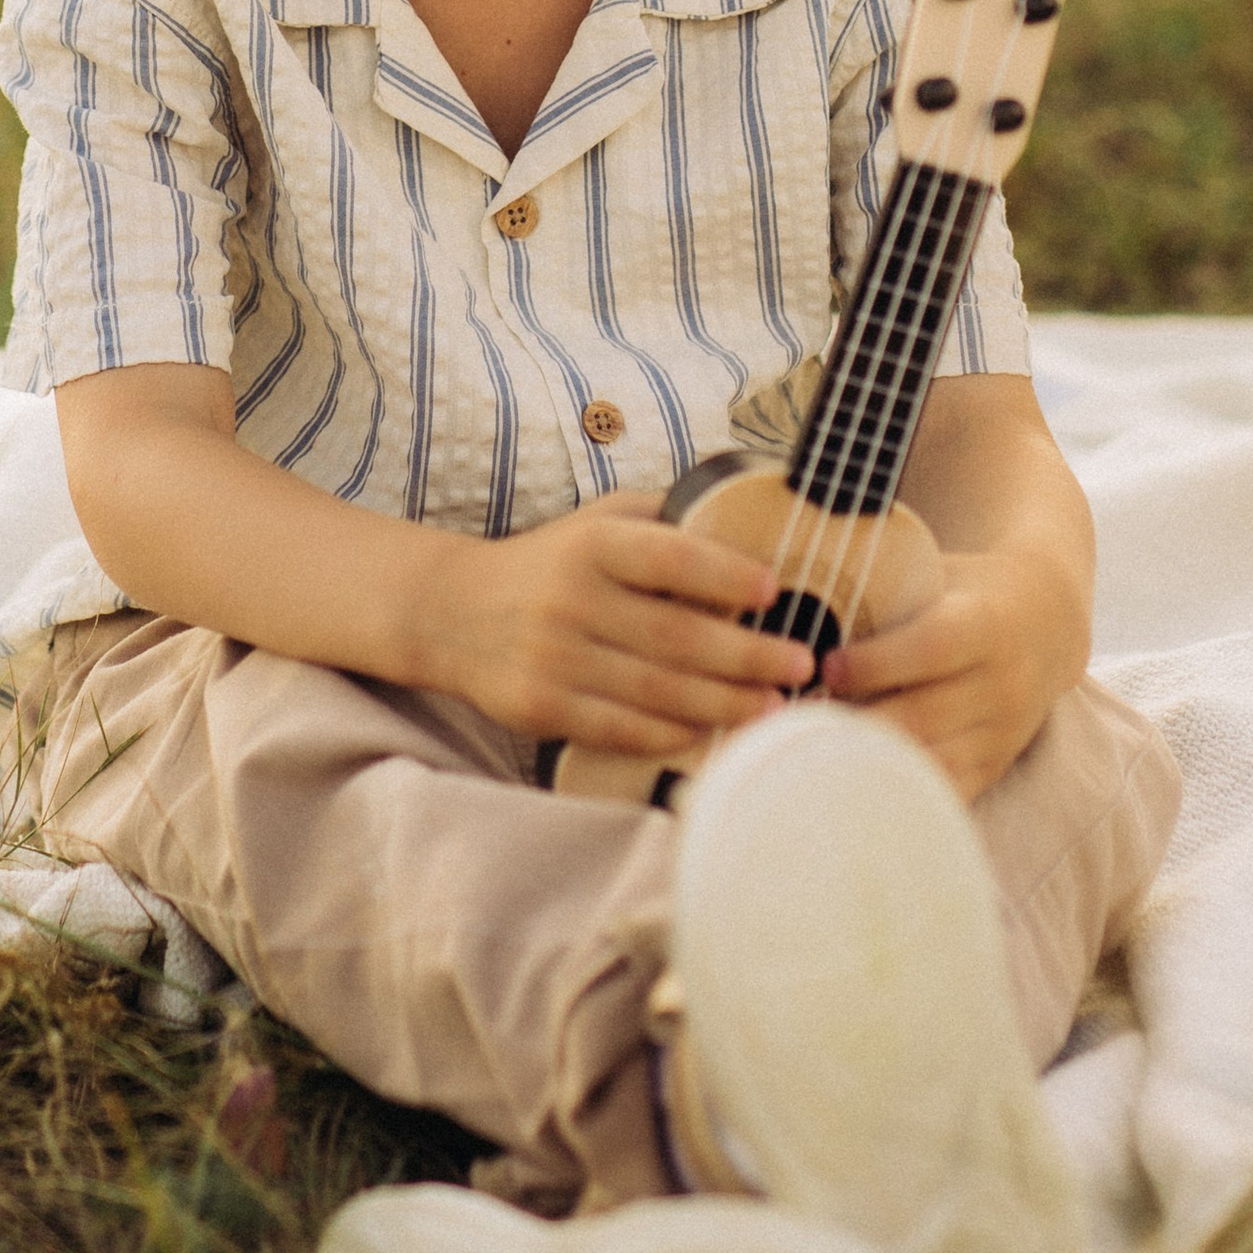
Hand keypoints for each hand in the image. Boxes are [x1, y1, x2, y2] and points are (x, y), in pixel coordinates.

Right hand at [427, 491, 814, 754]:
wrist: (451, 612)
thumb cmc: (549, 563)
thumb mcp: (595, 521)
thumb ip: (661, 518)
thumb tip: (746, 518)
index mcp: (591, 546)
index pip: (670, 557)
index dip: (726, 573)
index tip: (774, 589)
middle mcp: (571, 599)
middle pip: (677, 636)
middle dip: (749, 655)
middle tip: (802, 664)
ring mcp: (553, 657)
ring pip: (656, 690)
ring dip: (725, 703)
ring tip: (774, 706)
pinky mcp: (539, 706)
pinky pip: (619, 728)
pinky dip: (670, 734)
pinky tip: (709, 730)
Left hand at [819, 544, 1086, 800]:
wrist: (1049, 623)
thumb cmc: (970, 590)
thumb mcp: (940, 572)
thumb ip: (887, 587)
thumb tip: (808, 599)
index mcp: (988, 626)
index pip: (931, 650)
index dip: (875, 663)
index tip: (825, 666)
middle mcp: (1004, 685)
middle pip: (921, 718)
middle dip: (855, 722)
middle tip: (800, 719)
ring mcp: (1003, 733)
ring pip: (928, 762)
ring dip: (868, 760)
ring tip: (814, 751)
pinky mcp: (996, 765)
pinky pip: (942, 790)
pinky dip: (896, 788)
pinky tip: (852, 779)